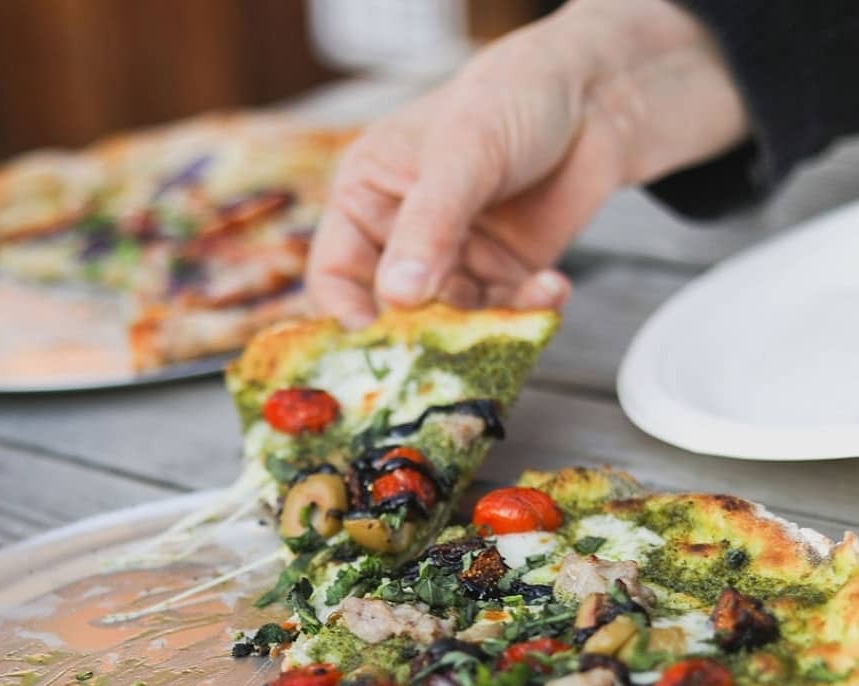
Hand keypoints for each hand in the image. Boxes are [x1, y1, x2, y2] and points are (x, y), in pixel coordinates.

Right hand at [307, 0, 748, 326]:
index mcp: (367, 198)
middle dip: (421, 329)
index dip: (346, 314)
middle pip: (391, 310)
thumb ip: (429, 225)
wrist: (597, 93)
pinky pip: (501, 313)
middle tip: (449, 345)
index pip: (335, 274)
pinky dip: (526, 311)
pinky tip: (551, 288)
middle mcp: (402, 237)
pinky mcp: (500, 276)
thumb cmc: (512, 96)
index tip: (373, 345)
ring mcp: (452, 260)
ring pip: (450, 320)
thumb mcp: (463, 153)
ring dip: (484, 322)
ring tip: (522, 302)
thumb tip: (398, 296)